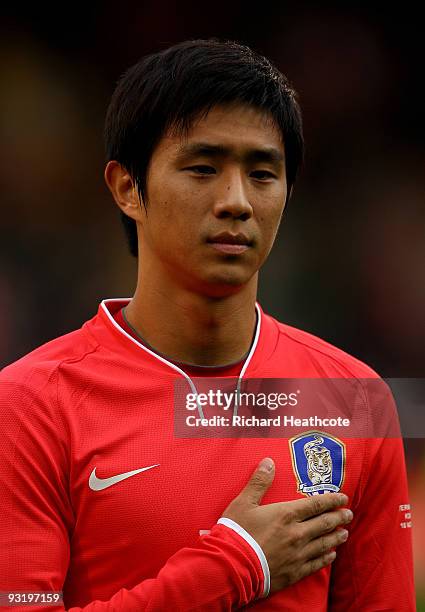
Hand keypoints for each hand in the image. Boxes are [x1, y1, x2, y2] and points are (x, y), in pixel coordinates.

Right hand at [221, 457, 352, 592]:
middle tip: (349, 514)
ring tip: (345, 533)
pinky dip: (326, 558)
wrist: (232, 567)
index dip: (331, 500)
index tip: (343, 498)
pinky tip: (331, 555)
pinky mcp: (294, 572)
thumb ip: (259, 482)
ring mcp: (297, 554)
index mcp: (286, 514)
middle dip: (339, 517)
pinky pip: (316, 564)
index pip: (316, 504)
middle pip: (324, 523)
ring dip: (336, 537)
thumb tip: (269, 461)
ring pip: (324, 543)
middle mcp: (297, 533)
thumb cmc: (236, 532)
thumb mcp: (244, 502)